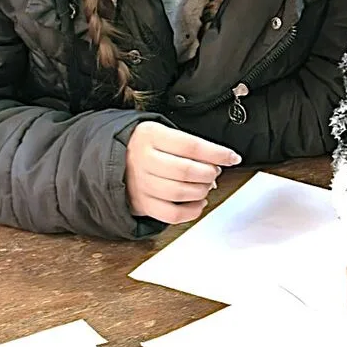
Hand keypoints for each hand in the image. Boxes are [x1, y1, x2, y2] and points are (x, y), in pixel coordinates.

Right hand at [125, 122, 240, 223]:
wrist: (113, 157)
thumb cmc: (148, 145)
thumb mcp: (165, 133)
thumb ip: (191, 145)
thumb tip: (219, 162)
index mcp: (150, 135)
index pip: (191, 145)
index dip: (217, 153)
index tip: (232, 157)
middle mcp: (143, 159)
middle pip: (185, 171)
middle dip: (209, 173)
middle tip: (214, 172)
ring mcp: (140, 183)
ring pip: (179, 192)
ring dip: (202, 191)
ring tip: (205, 185)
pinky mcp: (142, 204)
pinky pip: (171, 214)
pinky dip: (191, 211)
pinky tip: (199, 202)